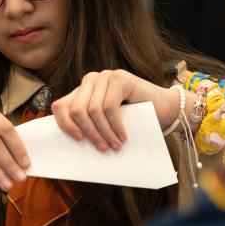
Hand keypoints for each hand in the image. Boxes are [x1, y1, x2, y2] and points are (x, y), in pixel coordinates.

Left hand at [52, 70, 182, 150]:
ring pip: (93, 110)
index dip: (65, 125)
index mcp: (81, 92)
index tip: (78, 140)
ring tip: (115, 146)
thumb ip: (89, 125)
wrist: (164, 108)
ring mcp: (105, 77)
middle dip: (89, 133)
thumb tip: (71, 146)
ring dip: (104, 132)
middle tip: (103, 148)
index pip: (60, 106)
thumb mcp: (105, 123)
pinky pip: (109, 107)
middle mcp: (90, 81)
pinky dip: (115, 126)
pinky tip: (122, 136)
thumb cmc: (133, 119)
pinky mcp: (120, 78)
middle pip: (76, 110)